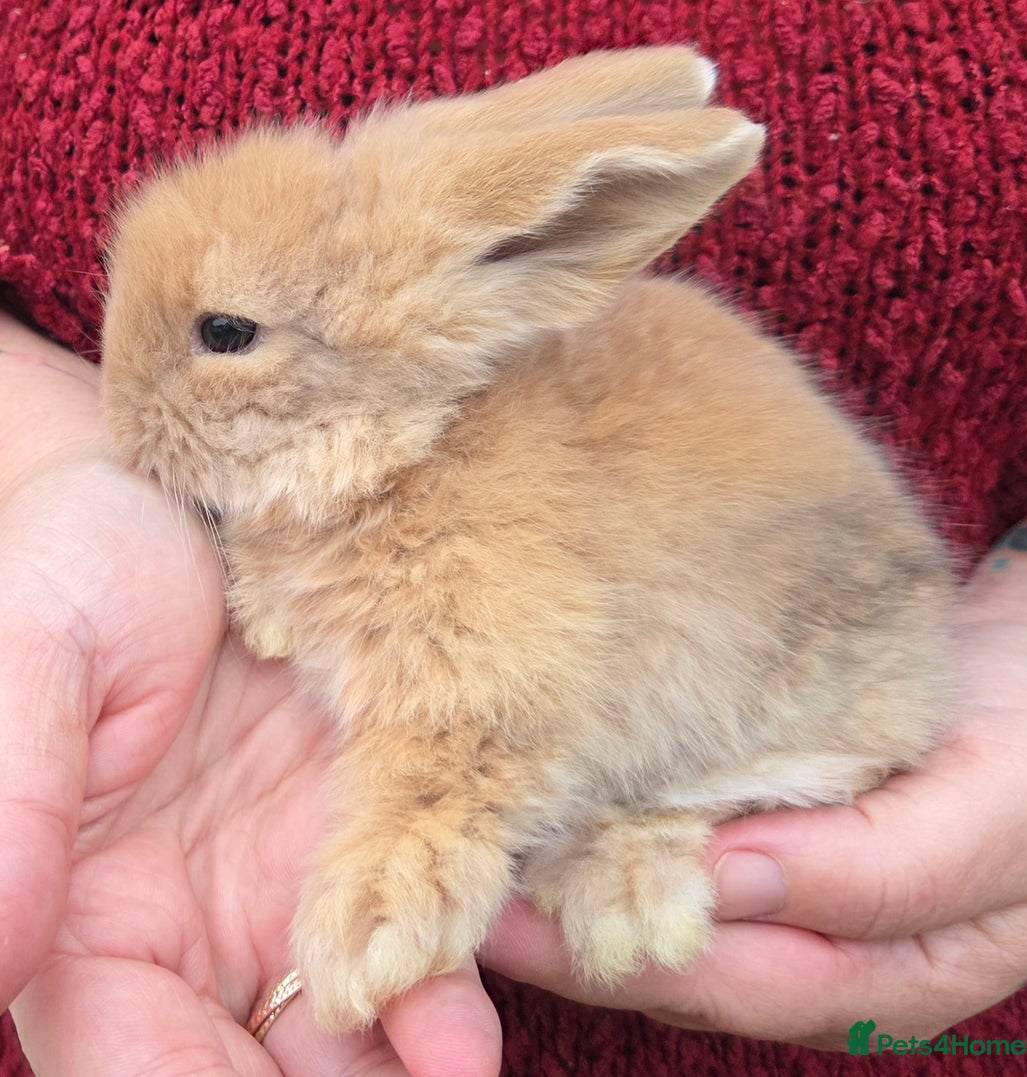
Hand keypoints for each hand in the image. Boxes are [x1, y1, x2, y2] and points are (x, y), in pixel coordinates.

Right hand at [0, 318, 501, 1075]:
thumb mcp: (31, 662)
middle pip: (259, 1067)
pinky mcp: (372, 812)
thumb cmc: (77, 564)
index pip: (135, 1061)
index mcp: (91, 916)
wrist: (189, 490)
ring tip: (460, 1057)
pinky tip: (494, 970)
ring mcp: (295, 872)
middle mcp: (199, 919)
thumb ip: (16, 804)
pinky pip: (425, 905)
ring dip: (410, 1050)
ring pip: (357, 1013)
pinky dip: (458, 952)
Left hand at [481, 494, 1026, 1048]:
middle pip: (677, 956)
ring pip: (665, 903)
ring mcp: (800, 883)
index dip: (616, 951)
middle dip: (567, 927)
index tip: (515, 905)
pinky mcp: (780, 818)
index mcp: (888, 967)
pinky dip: (617, 824)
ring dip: (576, 877)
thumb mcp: (1001, 801)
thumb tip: (730, 887)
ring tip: (487, 834)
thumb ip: (881, 866)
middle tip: (465, 872)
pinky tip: (563, 790)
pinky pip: (683, 839)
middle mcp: (829, 942)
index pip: (731, 977)